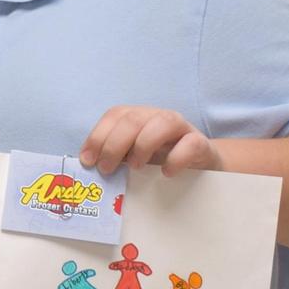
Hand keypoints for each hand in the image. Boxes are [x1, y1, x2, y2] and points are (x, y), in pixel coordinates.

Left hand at [79, 106, 222, 177]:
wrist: (201, 168)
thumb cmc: (160, 162)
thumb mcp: (134, 158)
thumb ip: (115, 158)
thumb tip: (89, 168)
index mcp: (138, 117)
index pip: (115, 115)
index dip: (98, 136)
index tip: (87, 161)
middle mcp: (158, 117)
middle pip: (134, 119)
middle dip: (114, 144)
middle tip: (106, 169)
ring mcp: (182, 128)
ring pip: (163, 122)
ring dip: (143, 145)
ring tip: (135, 168)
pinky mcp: (201, 144)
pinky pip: (191, 144)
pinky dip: (176, 158)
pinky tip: (166, 173)